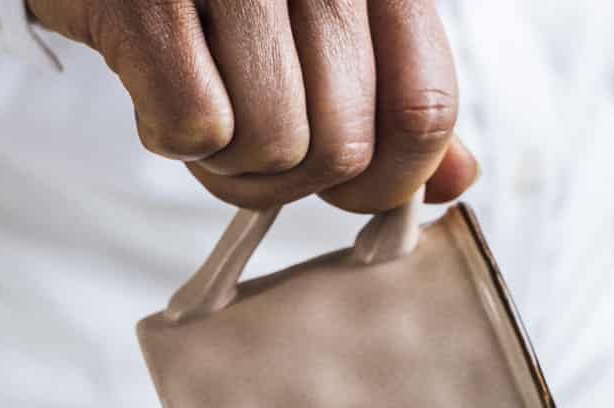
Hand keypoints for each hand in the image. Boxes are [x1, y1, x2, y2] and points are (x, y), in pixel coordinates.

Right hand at [28, 0, 478, 211]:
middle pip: (346, 146)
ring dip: (230, 160)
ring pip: (276, 145)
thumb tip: (457, 181)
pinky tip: (156, 90)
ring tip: (204, 104)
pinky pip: (197, 126)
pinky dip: (172, 135)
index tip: (351, 184)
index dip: (392, 178)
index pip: (424, 108)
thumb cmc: (218, 3)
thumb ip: (396, 99)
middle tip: (249, 138)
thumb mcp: (322, 34)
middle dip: (293, 176)